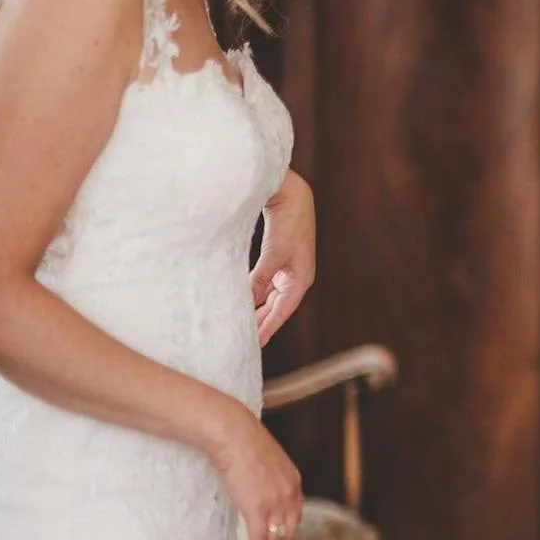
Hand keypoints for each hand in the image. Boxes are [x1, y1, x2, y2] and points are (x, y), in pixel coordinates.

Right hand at [209, 403, 303, 539]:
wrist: (235, 436)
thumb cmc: (244, 443)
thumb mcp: (266, 461)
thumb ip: (268, 478)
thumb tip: (257, 487)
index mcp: (293, 480)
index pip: (295, 514)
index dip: (287, 531)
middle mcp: (290, 493)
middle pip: (290, 529)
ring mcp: (276, 502)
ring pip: (275, 538)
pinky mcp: (259, 509)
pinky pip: (259, 539)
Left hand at [251, 169, 315, 346]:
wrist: (292, 194)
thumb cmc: (288, 222)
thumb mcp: (274, 253)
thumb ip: (260, 278)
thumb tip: (246, 301)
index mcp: (301, 279)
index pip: (282, 311)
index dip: (267, 328)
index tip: (253, 346)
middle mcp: (295, 277)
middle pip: (276, 307)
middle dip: (261, 322)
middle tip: (242, 340)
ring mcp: (287, 268)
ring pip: (269, 296)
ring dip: (256, 308)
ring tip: (239, 324)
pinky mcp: (277, 258)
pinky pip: (265, 283)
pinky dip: (254, 292)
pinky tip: (241, 298)